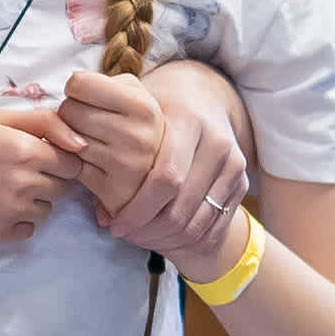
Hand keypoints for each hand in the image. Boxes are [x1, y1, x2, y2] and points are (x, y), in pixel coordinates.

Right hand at [0, 103, 86, 243]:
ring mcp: (12, 210)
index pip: (72, 164)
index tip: (39, 157)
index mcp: (26, 149)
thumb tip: (82, 144)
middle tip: (17, 171)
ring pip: (46, 210)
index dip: (59, 161)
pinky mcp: (0, 233)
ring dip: (33, 201)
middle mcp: (23, 182)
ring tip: (2, 188)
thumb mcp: (2, 118)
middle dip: (47, 180)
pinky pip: (28, 230)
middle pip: (62, 188)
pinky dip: (17, 221)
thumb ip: (47, 123)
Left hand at [57, 70, 170, 224]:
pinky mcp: (114, 193)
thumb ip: (101, 83)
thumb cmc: (134, 121)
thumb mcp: (131, 92)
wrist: (163, 167)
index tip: (88, 97)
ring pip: (67, 141)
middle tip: (89, 123)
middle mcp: (138, 138)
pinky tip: (90, 162)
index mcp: (144, 108)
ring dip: (69, 140)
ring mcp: (126, 168)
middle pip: (69, 111)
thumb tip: (71, 92)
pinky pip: (71, 168)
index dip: (78, 89)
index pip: (79, 84)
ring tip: (93, 142)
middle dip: (71, 114)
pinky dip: (73, 163)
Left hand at [86, 60, 254, 265]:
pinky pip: (215, 224)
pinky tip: (164, 239)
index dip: (137, 209)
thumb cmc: (155, 107)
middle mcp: (215, 140)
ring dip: (165, 238)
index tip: (112, 225)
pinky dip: (188, 239)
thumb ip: (104, 139)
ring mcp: (234, 162)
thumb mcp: (130, 109)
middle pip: (181, 206)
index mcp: (186, 119)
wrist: (203, 96)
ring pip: (198, 220)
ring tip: (139, 239)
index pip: (164, 177)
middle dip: (148, 229)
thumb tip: (92, 199)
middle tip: (124, 236)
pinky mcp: (242, 180)